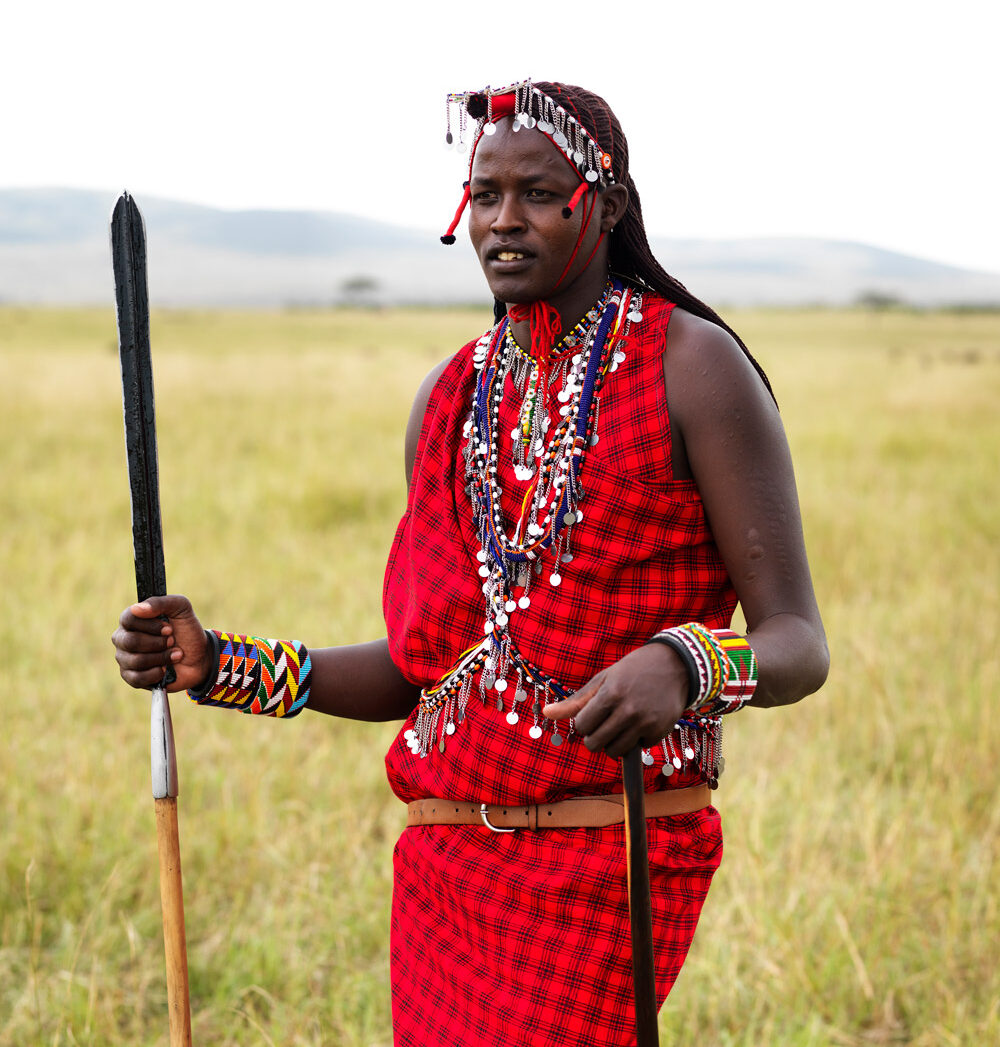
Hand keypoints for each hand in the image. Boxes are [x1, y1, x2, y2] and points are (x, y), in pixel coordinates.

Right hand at [112, 595, 210, 692]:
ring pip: (135, 661)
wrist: (200, 657)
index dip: (151, 626)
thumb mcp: (181, 609)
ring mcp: (125, 658)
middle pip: (130, 641)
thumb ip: (161, 602)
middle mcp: (123, 638)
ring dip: (161, 658)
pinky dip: (155, 674)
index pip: (128, 619)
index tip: (169, 628)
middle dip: (158, 643)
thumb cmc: (187, 631)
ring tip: (175, 655)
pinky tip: (165, 669)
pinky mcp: (131, 677)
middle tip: (172, 642)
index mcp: (131, 619)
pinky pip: (136, 678)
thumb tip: (137, 608)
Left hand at [542, 643, 688, 758]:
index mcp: (610, 694)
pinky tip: (641, 722)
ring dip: (614, 742)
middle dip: (595, 737)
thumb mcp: (603, 680)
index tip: (593, 714)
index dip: (584, 723)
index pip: (582, 726)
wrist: (675, 665)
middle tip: (605, 723)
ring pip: (615, 751)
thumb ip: (576, 701)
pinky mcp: (660, 731)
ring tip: (621, 725)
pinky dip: (637, 740)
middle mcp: (627, 711)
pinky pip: (638, 748)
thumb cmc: (632, 671)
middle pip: (595, 744)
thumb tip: (546, 713)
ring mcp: (645, 723)